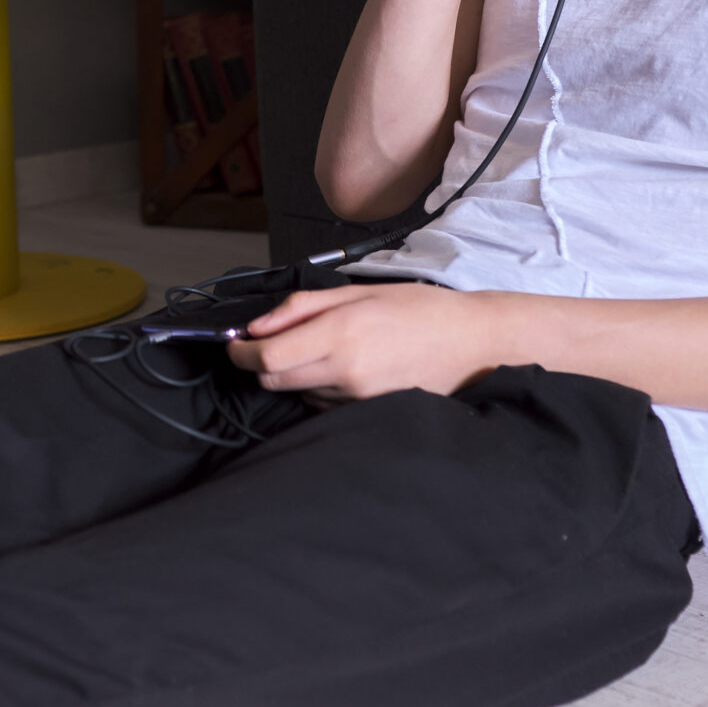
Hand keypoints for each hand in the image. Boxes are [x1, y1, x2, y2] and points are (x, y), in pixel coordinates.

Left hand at [225, 284, 501, 403]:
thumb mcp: (358, 292)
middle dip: (261, 363)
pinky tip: (343, 368)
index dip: (241, 353)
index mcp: (340, 334)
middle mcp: (345, 372)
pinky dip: (318, 388)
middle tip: (270, 343)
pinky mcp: (368, 414)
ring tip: (323, 349)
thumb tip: (256, 325)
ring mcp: (357, 399)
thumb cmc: (419, 309)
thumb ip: (302, 308)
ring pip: (298, 393)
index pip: (268, 357)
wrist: (472, 343)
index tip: (235, 343)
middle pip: (274, 380)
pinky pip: (324, 405)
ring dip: (293, 374)